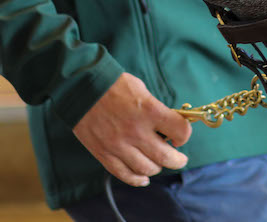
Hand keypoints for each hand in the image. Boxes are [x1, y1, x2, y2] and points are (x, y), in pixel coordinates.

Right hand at [72, 72, 191, 186]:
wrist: (82, 88)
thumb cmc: (114, 85)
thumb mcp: (141, 90)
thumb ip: (156, 109)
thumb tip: (170, 125)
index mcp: (149, 110)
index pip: (180, 131)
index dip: (184, 135)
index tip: (180, 136)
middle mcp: (136, 131)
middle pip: (166, 157)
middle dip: (177, 160)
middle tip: (180, 159)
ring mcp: (119, 145)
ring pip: (147, 169)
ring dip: (157, 168)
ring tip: (159, 163)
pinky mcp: (104, 154)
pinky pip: (124, 174)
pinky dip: (137, 179)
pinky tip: (143, 177)